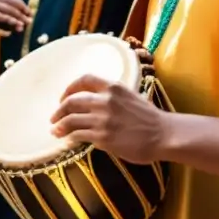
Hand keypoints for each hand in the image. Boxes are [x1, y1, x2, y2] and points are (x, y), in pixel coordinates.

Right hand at [0, 0, 33, 37]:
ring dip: (11, 20)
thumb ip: (10, 4)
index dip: (19, 3)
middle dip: (18, 13)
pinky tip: (9, 34)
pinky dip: (1, 32)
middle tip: (28, 20)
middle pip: (4, 6)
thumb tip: (26, 1)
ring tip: (20, 25)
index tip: (29, 11)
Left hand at [50, 75, 167, 163]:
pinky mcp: (103, 137)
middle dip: (59, 110)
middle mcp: (105, 100)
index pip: (84, 79)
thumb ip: (112, 97)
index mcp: (113, 87)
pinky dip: (70, 137)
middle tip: (53, 118)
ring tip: (55, 131)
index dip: (69, 88)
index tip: (63, 97)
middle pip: (71, 101)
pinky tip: (68, 140)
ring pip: (71, 119)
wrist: (164, 135)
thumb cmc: (150, 118)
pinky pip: (78, 135)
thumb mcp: (131, 97)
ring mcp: (103, 119)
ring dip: (60, 125)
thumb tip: (94, 103)